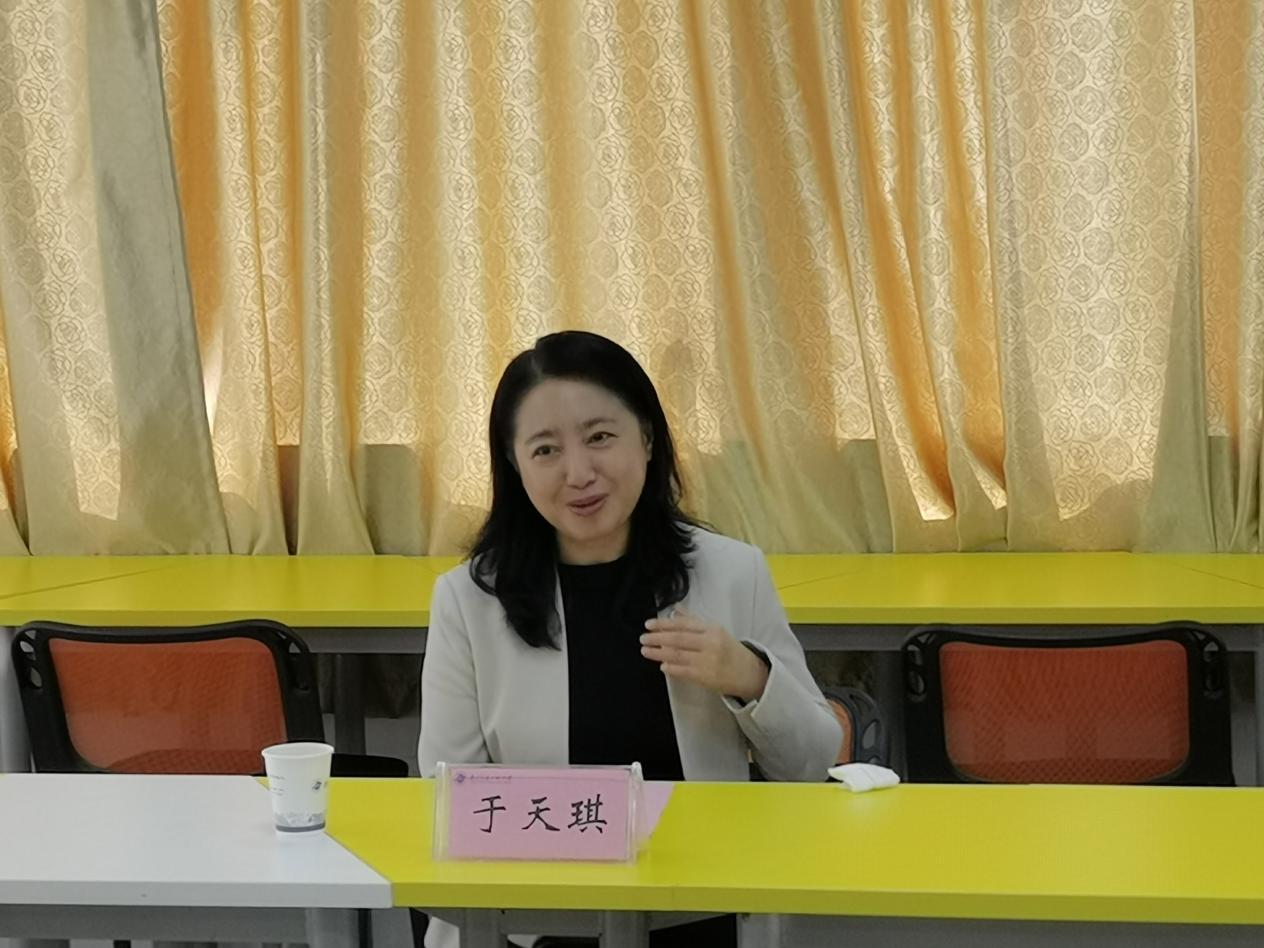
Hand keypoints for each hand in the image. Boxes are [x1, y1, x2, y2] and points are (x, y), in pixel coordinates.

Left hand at [640, 609, 768, 701]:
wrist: (749, 673)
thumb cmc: (729, 650)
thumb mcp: (714, 630)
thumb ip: (693, 621)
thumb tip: (674, 610)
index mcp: (711, 629)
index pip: (683, 624)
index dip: (663, 624)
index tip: (649, 624)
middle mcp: (710, 643)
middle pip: (678, 638)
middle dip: (657, 637)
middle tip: (643, 638)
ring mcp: (707, 660)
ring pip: (678, 654)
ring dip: (659, 653)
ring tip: (645, 650)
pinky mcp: (706, 677)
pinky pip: (684, 671)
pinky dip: (671, 668)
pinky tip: (662, 665)